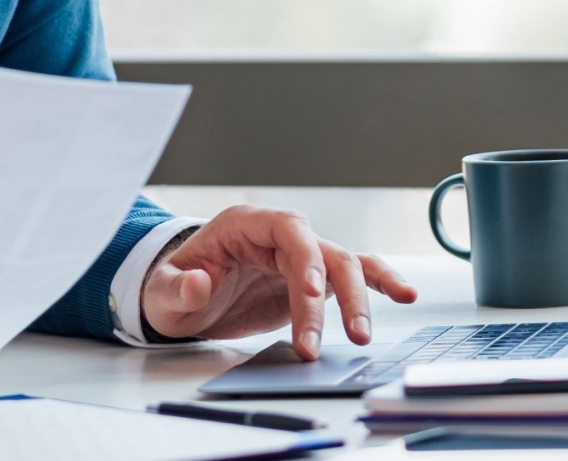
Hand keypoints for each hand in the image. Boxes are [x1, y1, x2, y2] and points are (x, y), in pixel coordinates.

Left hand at [139, 207, 417, 358]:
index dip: (307, 260)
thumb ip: (178, 287)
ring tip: (364, 334)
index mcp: (246, 225)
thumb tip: (197, 282)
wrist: (182, 297)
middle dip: (334, 296)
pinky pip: (352, 274)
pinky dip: (378, 282)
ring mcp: (300, 256)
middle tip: (330, 341)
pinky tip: (405, 295)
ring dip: (361, 297)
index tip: (313, 297)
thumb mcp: (162, 291)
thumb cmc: (173, 287)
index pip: (289, 231)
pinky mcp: (312, 280)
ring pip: (345, 264)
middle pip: (323, 253)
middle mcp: (280, 235)